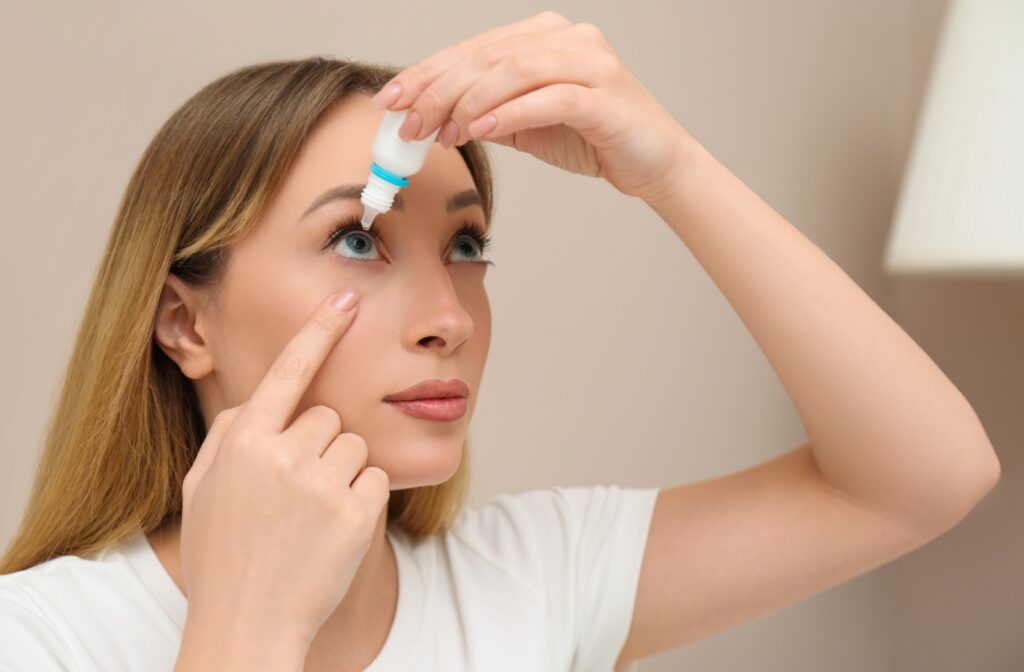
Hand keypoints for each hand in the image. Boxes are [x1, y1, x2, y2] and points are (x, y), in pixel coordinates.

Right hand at [178, 289, 389, 646]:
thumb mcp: (201, 492)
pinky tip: (332, 531)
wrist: (248, 625)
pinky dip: (361, 500)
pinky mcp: (356, 511)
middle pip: (326, 418)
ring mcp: (320, 483)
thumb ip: (226, 438)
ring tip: (311, 517)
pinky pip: (374, 478)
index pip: (286, 371)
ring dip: (341, 473)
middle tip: (295, 496)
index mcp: (241, 444)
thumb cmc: (224, 558)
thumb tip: (254, 402)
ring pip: (354, 447)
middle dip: (318, 448)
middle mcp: (281, 455)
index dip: (317, 331)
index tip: (344, 298)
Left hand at [373, 11, 695, 204]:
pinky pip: (548, 98)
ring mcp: (591, 62)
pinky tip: (480, 132)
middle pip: (488, 56)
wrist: (654, 163)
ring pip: (514, 71)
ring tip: (440, 133)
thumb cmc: (593, 139)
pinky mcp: (605, 95)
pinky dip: (509, 114)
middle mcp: (568, 38)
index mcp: (546, 36)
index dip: (427, 73)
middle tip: (407, 124)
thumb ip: (489, 113)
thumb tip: (433, 120)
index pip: (475, 49)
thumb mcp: (528, 124)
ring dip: (468, 104)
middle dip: (439, 91)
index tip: (390, 98)